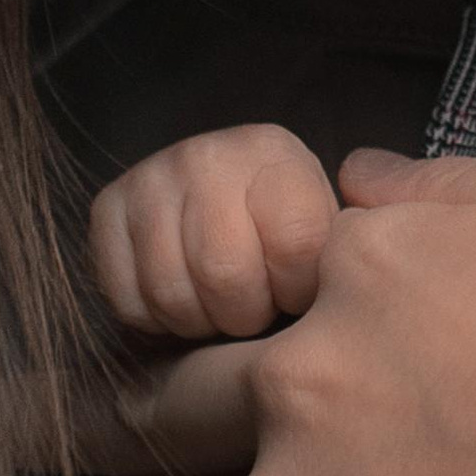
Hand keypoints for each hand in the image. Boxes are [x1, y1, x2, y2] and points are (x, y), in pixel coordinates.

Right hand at [88, 124, 337, 341]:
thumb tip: (369, 279)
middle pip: (224, 274)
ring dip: (200, 322)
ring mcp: (151, 177)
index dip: (300, 291)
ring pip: (172, 292)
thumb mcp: (332, 230)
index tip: (301, 291)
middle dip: (246, 314)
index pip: (296, 247)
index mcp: (274, 154)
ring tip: (219, 305)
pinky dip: (155, 320)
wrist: (221, 206)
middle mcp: (208, 153)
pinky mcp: (106, 209)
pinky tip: (180, 298)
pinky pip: (127, 299)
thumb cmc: (285, 236)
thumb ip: (355, 247)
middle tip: (255, 306)